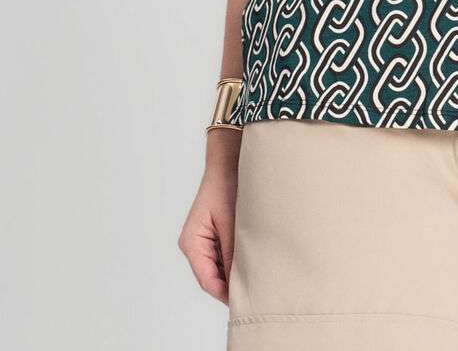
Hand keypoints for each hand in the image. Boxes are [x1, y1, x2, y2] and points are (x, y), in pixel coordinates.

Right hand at [177, 144, 239, 304]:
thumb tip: (239, 281)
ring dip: (234, 273)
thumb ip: (232, 253)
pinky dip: (236, 261)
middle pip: (212, 276)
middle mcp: (194, 245)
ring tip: (257, 280)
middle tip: (255, 295)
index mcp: (192, 243)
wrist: (228, 162)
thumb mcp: (231, 223)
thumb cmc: (226, 187)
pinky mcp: (214, 235)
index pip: (207, 280)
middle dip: (231, 286)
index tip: (244, 303)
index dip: (225, 294)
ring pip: (219, 268)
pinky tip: (253, 262)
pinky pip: (224, 256)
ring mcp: (204, 241)